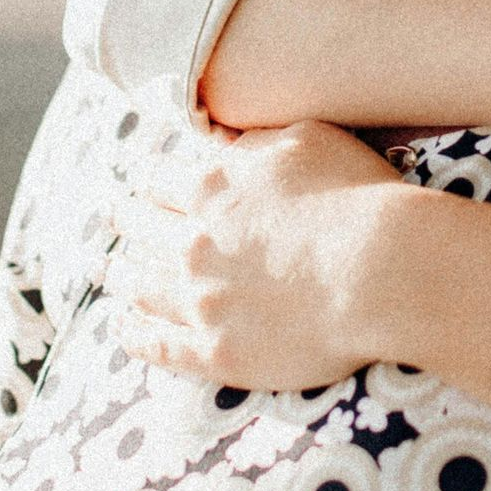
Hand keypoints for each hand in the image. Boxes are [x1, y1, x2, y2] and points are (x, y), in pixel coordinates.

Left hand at [112, 120, 402, 391]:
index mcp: (211, 187)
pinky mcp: (217, 352)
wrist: (382, 273)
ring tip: (108, 270)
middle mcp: (192, 243)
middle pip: (139, 228)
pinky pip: (158, 345)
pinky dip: (133, 333)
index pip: (158, 177)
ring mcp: (201, 302)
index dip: (149, 177)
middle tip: (116, 218)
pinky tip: (122, 326)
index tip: (143, 180)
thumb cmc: (358, 198)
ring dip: (119, 273)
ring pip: (138, 285)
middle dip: (126, 220)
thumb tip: (222, 137)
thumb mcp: (307, 139)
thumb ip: (256, 140)